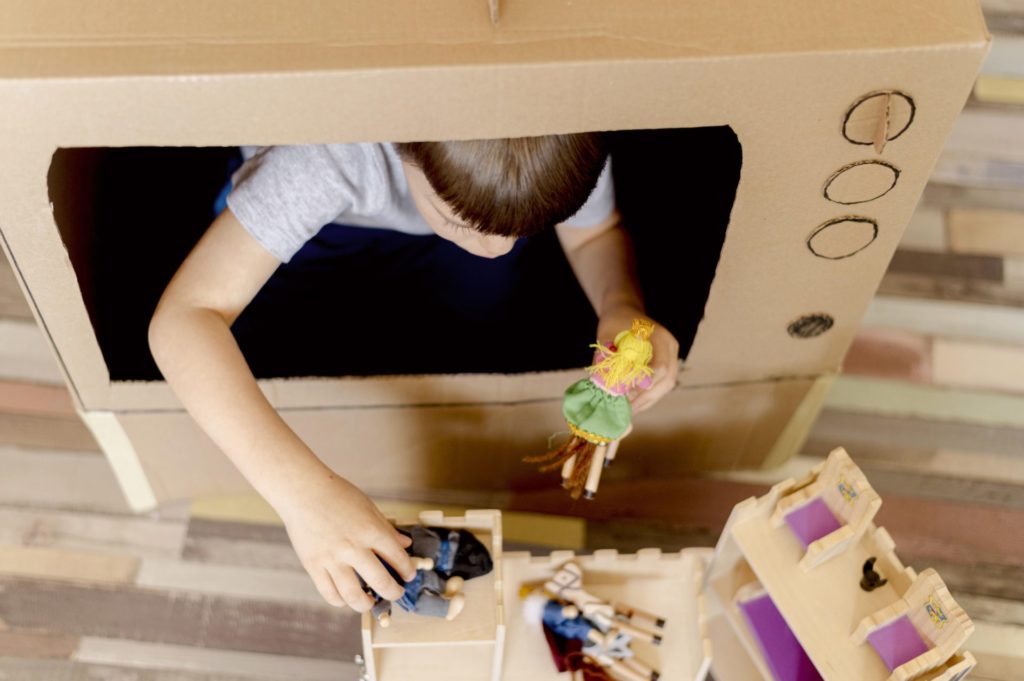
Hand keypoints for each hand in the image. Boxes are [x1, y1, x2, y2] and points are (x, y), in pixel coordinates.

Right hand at [275, 473, 415, 610]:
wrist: (302, 491)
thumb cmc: (337, 495)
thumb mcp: (368, 507)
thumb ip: (386, 529)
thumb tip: (405, 544)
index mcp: (370, 530)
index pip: (398, 558)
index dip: (407, 570)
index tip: (408, 574)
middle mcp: (353, 548)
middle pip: (381, 582)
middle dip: (393, 592)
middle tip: (396, 593)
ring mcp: (332, 559)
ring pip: (353, 596)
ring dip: (366, 604)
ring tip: (370, 602)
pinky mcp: (313, 566)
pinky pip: (329, 593)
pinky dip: (340, 601)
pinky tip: (346, 598)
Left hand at [596, 306, 679, 413]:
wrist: (624, 310)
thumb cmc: (615, 320)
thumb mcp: (606, 334)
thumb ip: (605, 357)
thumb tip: (603, 385)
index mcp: (660, 337)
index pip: (661, 367)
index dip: (645, 384)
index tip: (626, 395)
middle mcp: (670, 348)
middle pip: (666, 381)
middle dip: (646, 398)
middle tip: (626, 409)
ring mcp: (670, 357)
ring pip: (665, 386)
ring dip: (647, 400)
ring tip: (628, 410)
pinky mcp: (665, 364)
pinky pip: (661, 384)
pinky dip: (648, 396)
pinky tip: (632, 402)